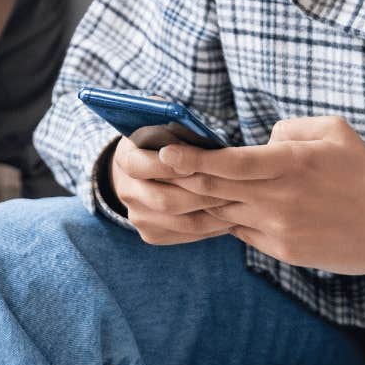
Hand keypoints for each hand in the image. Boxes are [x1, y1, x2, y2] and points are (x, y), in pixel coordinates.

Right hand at [107, 136, 233, 245]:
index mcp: (125, 159)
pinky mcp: (151, 234)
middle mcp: (126, 191)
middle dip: (203, 196)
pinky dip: (211, 229)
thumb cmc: (165, 142)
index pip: (142, 166)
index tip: (201, 162)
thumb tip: (207, 143)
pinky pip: (186, 236)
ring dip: (214, 216)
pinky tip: (230, 218)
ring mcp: (137, 216)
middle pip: (165, 201)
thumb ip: (180, 133)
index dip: (172, 166)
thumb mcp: (166, 128)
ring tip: (239, 205)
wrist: (145, 171)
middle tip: (233, 189)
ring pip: (182, 223)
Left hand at [160, 116, 364, 275]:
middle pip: (215, 190)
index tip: (164, 153)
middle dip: (179, 181)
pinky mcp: (283, 251)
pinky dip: (230, 219)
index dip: (191, 158)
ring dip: (199, 203)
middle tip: (152, 173)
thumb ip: (288, 129)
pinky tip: (221, 209)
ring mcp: (278, 228)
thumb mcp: (332, 131)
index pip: (228, 162)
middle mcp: (277, 197)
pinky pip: (243, 232)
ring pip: (224, 213)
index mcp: (289, 163)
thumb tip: (258, 141)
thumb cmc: (363, 172)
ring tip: (175, 191)